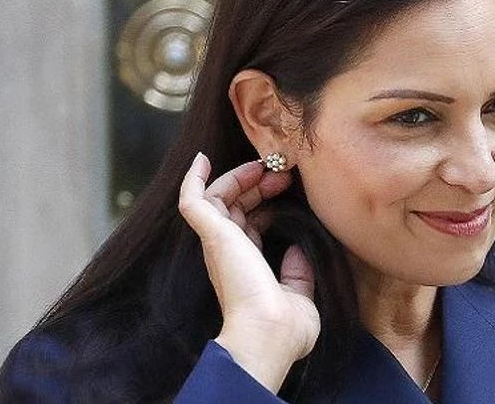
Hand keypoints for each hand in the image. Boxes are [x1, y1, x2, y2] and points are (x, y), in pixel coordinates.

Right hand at [178, 153, 319, 392]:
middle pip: (234, 206)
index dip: (266, 203)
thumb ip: (298, 274)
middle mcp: (229, 253)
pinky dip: (194, 179)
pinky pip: (193, 200)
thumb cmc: (285, 328)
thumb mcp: (301, 297)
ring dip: (238, 176)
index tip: (287, 189)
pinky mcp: (213, 234)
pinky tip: (201, 159)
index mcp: (247, 266)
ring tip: (263, 164)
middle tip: (280, 172)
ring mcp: (219, 243)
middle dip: (256, 184)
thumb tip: (297, 250)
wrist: (268, 335)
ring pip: (217, 198)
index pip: (250, 225)